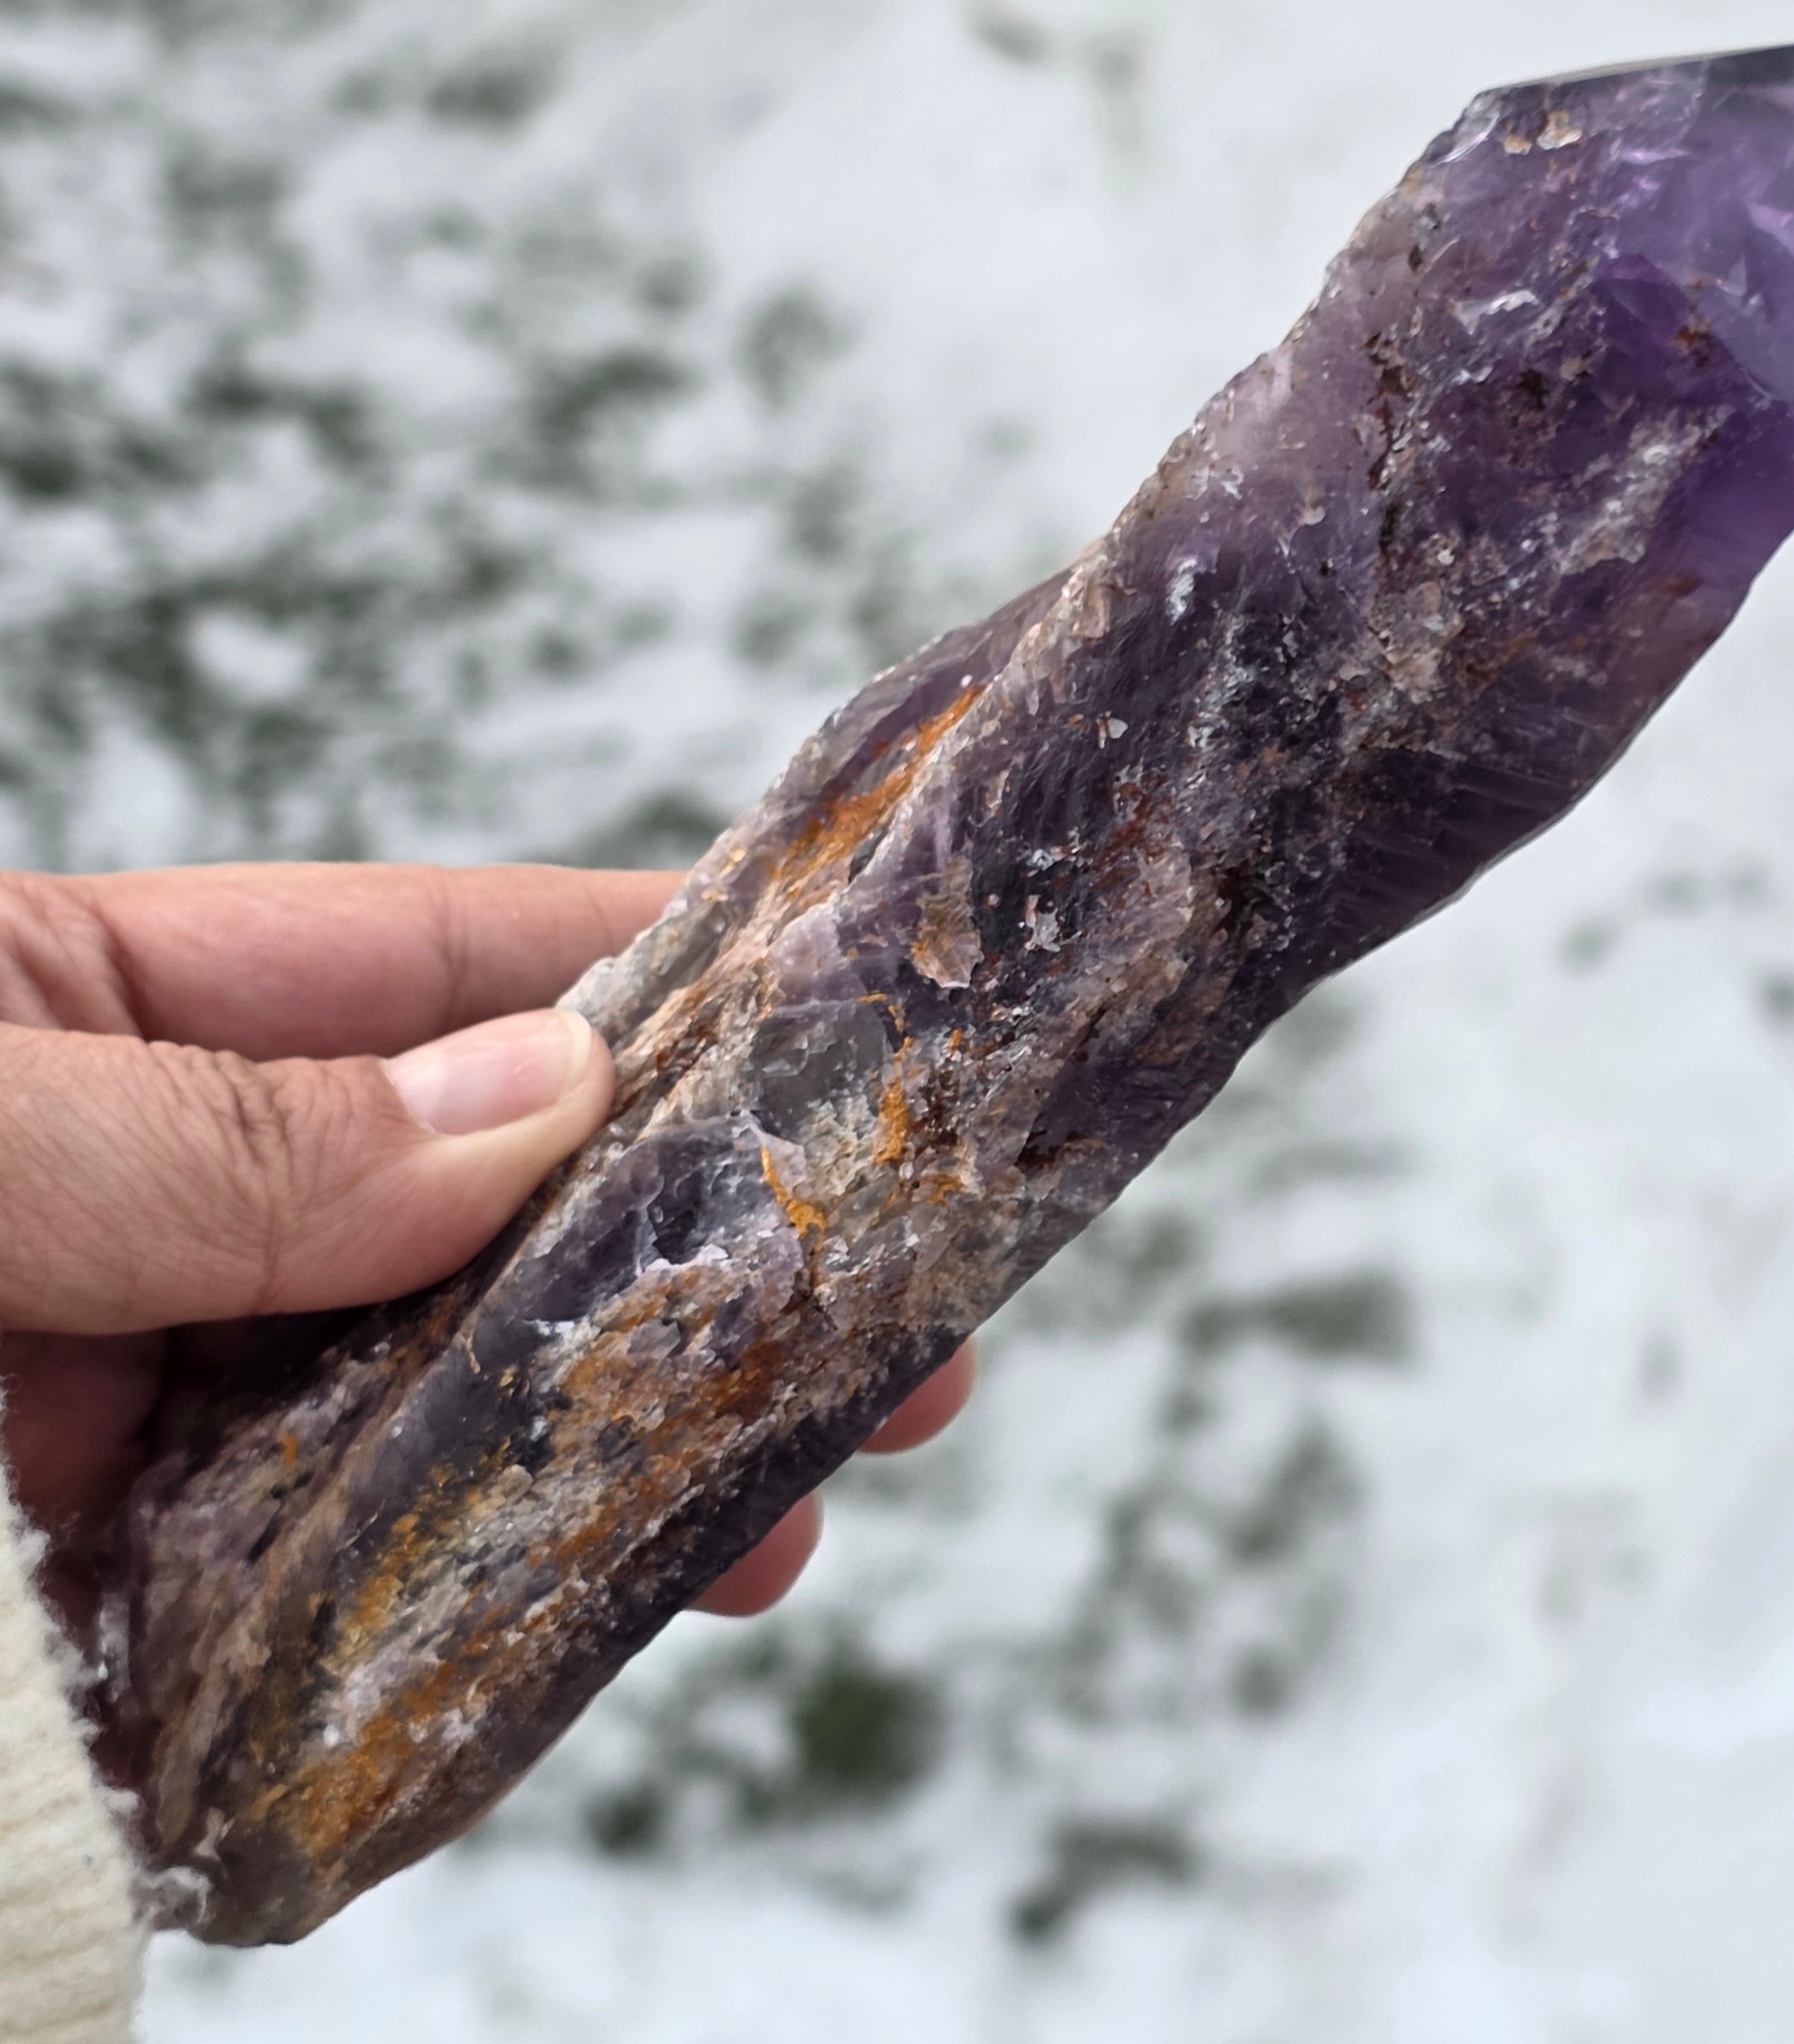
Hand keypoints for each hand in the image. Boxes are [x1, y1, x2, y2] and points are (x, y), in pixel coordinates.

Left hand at [0, 862, 974, 1642]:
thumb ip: (219, 1130)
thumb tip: (543, 1096)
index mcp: (92, 1012)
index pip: (433, 970)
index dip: (648, 980)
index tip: (844, 1008)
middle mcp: (140, 1190)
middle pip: (473, 1206)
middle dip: (683, 1262)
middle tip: (887, 1327)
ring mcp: (112, 1382)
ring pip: (415, 1407)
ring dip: (602, 1459)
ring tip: (774, 1518)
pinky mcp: (83, 1573)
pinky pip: (295, 1595)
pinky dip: (435, 1622)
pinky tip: (566, 1647)